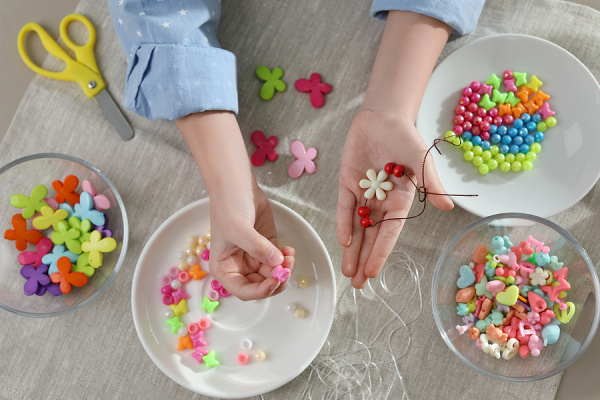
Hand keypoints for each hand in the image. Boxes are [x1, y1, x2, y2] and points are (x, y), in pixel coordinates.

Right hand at [175, 111, 294, 300]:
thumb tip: (276, 262)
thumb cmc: (228, 207)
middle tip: (287, 267)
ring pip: (273, 276)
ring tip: (290, 255)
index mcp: (224, 269)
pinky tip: (289, 249)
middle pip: (261, 286)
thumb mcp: (239, 229)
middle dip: (276, 280)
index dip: (261, 291)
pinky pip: (279, 263)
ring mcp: (254, 258)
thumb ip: (257, 247)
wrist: (237, 187)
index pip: (244, 291)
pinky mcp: (267, 248)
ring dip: (284, 270)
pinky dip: (287, 260)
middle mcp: (239, 267)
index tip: (275, 280)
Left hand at [336, 109, 452, 288]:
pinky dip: (343, 222)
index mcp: (401, 201)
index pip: (390, 232)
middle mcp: (382, 202)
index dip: (381, 253)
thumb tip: (449, 208)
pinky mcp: (348, 183)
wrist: (383, 116)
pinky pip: (345, 207)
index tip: (372, 273)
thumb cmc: (406, 137)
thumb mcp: (421, 160)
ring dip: (352, 249)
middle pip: (372, 236)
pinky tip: (343, 241)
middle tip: (357, 284)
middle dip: (364, 259)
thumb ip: (431, 184)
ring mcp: (364, 194)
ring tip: (347, 272)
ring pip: (357, 227)